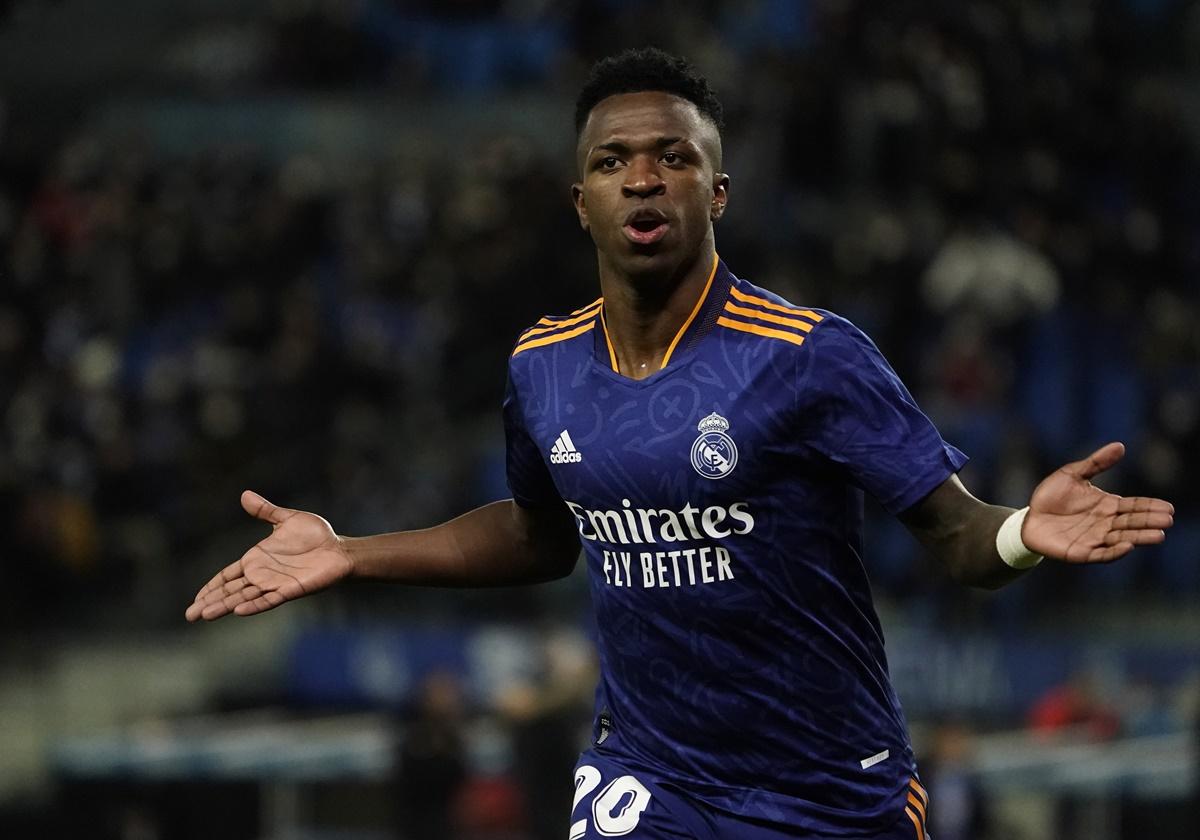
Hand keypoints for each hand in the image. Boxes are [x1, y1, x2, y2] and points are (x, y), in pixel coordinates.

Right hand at [185, 491, 352, 620]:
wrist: (339, 548)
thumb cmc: (316, 535)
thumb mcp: (287, 518)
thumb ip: (265, 511)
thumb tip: (244, 495)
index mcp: (257, 559)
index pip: (227, 576)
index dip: (211, 586)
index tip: (196, 598)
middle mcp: (262, 574)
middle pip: (230, 591)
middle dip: (210, 602)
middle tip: (189, 615)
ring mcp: (275, 584)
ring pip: (244, 598)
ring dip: (225, 606)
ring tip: (205, 615)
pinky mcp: (290, 590)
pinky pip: (268, 600)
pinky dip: (253, 605)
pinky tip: (238, 610)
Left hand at [1024, 442, 1173, 563]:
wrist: (1028, 518)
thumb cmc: (1051, 496)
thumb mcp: (1072, 474)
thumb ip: (1096, 463)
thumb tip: (1120, 446)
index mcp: (1107, 505)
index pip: (1133, 506)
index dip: (1150, 506)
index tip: (1168, 507)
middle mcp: (1105, 524)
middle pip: (1131, 522)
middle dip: (1149, 522)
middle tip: (1167, 520)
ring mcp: (1094, 539)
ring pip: (1122, 538)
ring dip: (1139, 537)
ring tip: (1158, 536)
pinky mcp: (1081, 552)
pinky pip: (1101, 553)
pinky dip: (1115, 551)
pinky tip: (1128, 546)